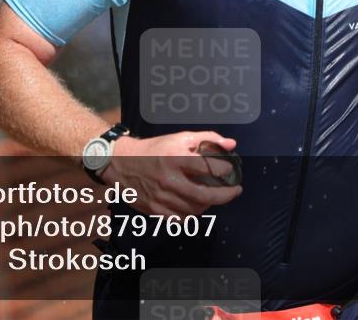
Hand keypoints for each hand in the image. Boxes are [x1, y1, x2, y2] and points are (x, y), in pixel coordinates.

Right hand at [101, 131, 241, 215]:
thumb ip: (207, 139)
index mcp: (175, 158)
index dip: (225, 169)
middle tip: (235, 190)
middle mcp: (169, 179)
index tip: (231, 169)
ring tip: (214, 196)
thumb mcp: (180, 138)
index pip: (208, 167)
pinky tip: (196, 205)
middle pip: (205, 195)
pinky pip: (181, 219)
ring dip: (209, 204)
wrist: (121, 162)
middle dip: (226, 195)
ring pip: (195, 209)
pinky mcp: (155, 210)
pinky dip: (193, 214)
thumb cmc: (155, 149)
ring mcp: (161, 197)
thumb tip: (232, 145)